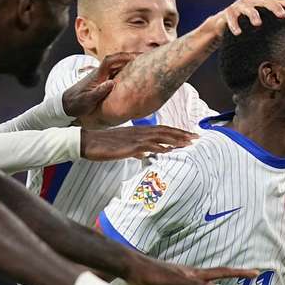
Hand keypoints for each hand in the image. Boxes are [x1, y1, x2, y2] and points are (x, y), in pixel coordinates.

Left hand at [62, 52, 136, 119]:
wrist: (66, 105)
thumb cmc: (76, 103)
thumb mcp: (88, 100)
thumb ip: (99, 91)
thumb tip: (112, 83)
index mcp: (97, 75)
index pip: (110, 60)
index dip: (122, 57)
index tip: (133, 57)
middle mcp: (99, 73)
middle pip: (116, 61)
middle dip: (129, 59)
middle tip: (144, 59)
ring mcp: (101, 77)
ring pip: (116, 68)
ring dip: (128, 65)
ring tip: (142, 66)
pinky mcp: (102, 82)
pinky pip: (115, 75)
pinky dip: (124, 73)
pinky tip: (133, 77)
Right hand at [81, 125, 196, 160]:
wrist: (88, 142)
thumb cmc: (103, 145)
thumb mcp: (123, 147)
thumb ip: (135, 149)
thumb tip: (144, 154)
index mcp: (138, 131)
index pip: (162, 130)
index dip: (176, 132)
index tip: (189, 135)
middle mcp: (139, 132)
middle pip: (165, 131)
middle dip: (181, 134)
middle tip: (196, 137)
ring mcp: (134, 138)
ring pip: (159, 137)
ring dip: (175, 139)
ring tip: (188, 142)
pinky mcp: (129, 146)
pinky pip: (147, 146)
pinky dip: (159, 148)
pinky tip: (168, 150)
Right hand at [205, 0, 284, 36]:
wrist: (221, 25)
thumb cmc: (245, 26)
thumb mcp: (260, 24)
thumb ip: (271, 25)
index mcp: (261, 2)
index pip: (276, 0)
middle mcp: (251, 0)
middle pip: (265, 1)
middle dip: (274, 7)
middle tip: (282, 16)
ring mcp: (239, 5)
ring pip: (248, 8)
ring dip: (253, 15)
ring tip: (258, 24)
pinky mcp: (228, 12)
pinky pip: (231, 18)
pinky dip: (234, 25)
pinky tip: (238, 33)